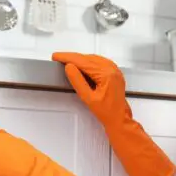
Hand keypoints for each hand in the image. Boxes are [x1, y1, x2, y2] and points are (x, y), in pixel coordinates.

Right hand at [52, 52, 175, 175]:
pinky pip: (99, 61)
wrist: (119, 118)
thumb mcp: (88, 98)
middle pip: (88, 58)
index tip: (57, 56)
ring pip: (93, 58)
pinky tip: (81, 64)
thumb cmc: (106, 112)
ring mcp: (114, 70)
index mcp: (106, 74)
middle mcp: (112, 69)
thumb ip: (78, 81)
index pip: (83, 61)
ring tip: (67, 61)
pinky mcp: (114, 72)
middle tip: (59, 58)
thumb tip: (69, 67)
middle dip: (72, 57)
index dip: (68, 58)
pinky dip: (88, 61)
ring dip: (80, 59)